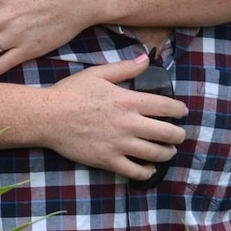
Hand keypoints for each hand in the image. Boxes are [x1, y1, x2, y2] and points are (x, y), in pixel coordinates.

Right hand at [43, 54, 187, 179]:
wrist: (48, 116)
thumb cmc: (71, 92)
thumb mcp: (98, 73)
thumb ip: (125, 68)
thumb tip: (146, 60)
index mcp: (128, 101)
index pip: (165, 107)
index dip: (179, 110)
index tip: (182, 112)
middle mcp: (128, 123)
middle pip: (167, 133)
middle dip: (179, 135)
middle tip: (179, 135)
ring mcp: (119, 144)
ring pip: (155, 153)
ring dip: (167, 153)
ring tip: (168, 151)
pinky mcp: (108, 160)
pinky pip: (135, 171)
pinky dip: (147, 171)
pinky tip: (149, 168)